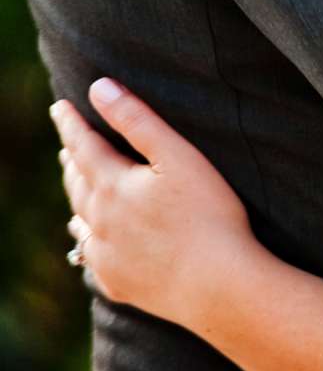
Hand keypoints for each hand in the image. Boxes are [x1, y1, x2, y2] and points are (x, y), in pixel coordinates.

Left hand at [51, 78, 264, 328]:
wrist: (216, 283)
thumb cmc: (208, 214)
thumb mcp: (178, 157)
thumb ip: (137, 121)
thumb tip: (99, 87)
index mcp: (113, 186)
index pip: (83, 146)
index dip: (70, 124)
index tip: (58, 107)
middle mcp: (100, 220)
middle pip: (77, 184)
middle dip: (72, 161)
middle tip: (69, 145)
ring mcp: (106, 255)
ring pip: (80, 220)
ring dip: (77, 198)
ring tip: (77, 186)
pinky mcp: (118, 281)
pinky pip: (91, 256)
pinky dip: (86, 239)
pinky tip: (88, 240)